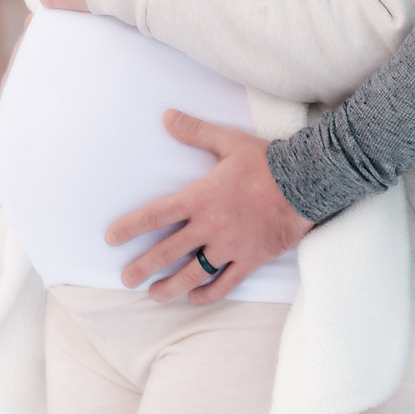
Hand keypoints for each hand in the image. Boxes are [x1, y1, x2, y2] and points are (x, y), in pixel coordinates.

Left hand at [106, 110, 313, 304]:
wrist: (304, 182)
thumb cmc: (264, 161)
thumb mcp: (227, 141)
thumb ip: (195, 132)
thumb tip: (166, 116)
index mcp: (199, 198)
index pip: (154, 216)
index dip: (129, 228)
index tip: (111, 238)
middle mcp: (209, 226)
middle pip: (167, 252)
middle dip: (142, 267)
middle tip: (125, 278)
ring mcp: (229, 246)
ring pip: (192, 273)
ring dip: (169, 287)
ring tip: (154, 295)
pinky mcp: (249, 259)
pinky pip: (224, 284)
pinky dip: (207, 293)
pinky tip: (194, 297)